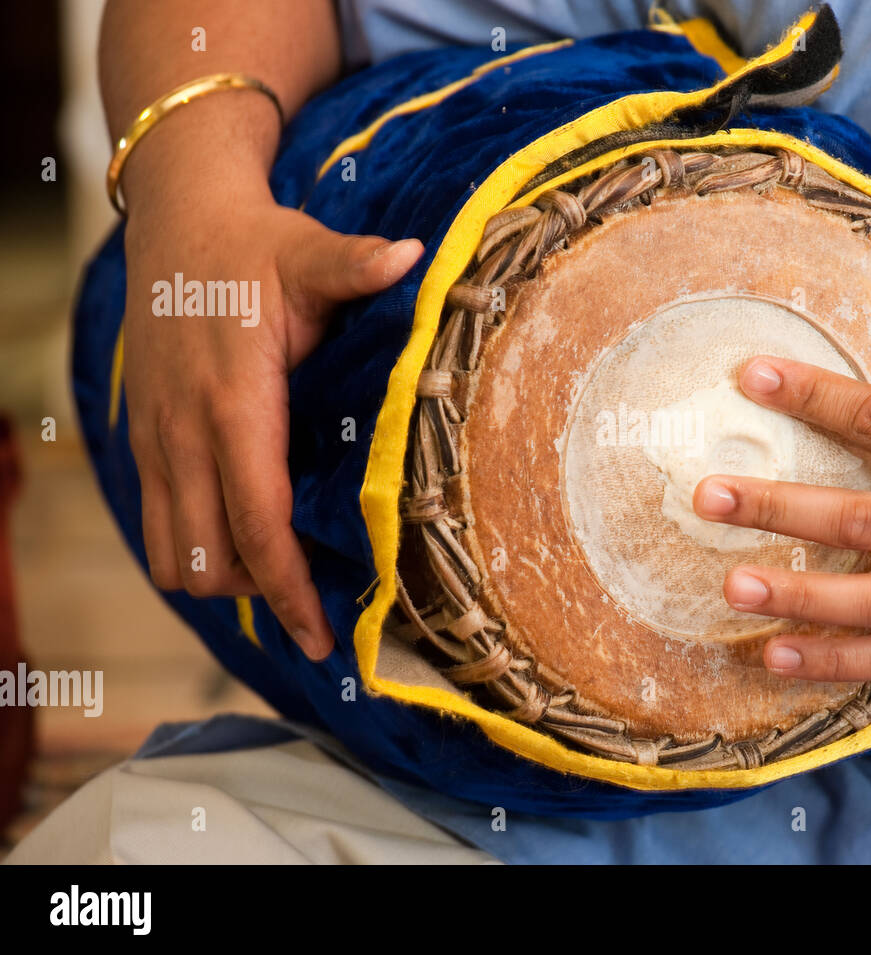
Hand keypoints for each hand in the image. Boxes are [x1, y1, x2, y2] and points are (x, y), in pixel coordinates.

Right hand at [122, 164, 420, 659]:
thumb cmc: (253, 243)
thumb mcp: (306, 251)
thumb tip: (415, 257)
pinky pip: (155, 524)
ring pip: (173, 554)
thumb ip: (355, 265)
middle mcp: (183, 430)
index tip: (323, 636)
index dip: (289, 587)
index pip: (257, 520)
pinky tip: (241, 547)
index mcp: (233, 399)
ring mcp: (155, 437)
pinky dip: (193, 552)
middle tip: (319, 621)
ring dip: (223, 579)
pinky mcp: (143, 437)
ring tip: (282, 586)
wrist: (176, 219)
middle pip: (212, 556)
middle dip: (264, 598)